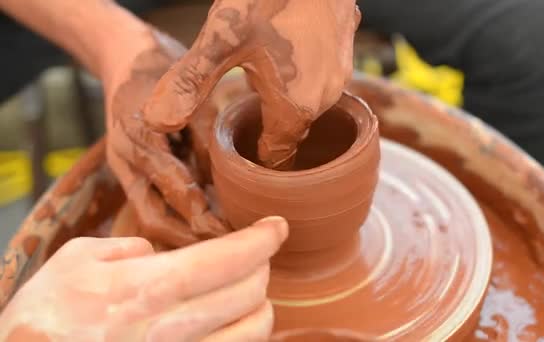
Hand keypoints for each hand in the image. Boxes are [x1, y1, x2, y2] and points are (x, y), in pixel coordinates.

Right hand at [0, 217, 287, 340]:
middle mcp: (171, 329)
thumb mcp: (74, 262)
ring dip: (259, 306)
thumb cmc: (42, 320)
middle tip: (255, 257)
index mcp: (146, 288)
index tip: (277, 226)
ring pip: (253, 332)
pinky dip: (244, 338)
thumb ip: (125, 247)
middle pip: (248, 292)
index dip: (262, 239)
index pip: (226, 258)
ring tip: (248, 293)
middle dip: (261, 268)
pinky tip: (233, 326)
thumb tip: (156, 250)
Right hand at [103, 27, 228, 246]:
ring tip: (221, 256)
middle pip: (155, 219)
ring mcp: (123, 169)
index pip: (177, 188)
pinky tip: (202, 237)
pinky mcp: (128, 174)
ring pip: (150, 220)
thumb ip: (211, 143)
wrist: (126, 56)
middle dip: (194, 242)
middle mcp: (127, 160)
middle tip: (233, 258)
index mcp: (142, 136)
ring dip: (184, 240)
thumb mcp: (196, 99)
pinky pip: (149, 210)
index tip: (239, 234)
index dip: (207, 216)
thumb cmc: (167, 70)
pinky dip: (175, 227)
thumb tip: (235, 189)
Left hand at [142, 0, 360, 168]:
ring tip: (258, 81)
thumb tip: (155, 122)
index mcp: (296, 107)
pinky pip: (322, 75)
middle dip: (267, 128)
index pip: (277, 157)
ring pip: (307, 101)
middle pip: (292, 129)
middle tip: (240, 117)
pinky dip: (302, 73)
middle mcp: (327, 97)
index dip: (256, 159)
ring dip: (285, 98)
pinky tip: (283, 51)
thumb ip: (190, 83)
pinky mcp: (347, 47)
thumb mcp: (221, 40)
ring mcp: (342, 71)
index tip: (239, 157)